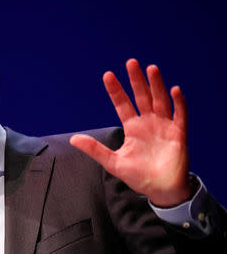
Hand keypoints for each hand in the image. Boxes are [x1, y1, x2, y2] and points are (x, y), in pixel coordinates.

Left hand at [70, 59, 192, 206]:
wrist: (160, 191)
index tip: (107, 75)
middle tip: (131, 62)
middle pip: (142, 97)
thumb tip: (73, 139)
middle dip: (136, 80)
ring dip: (156, 85)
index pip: (122, 104)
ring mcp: (164, 127)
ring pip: (160, 101)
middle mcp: (148, 123)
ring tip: (151, 68)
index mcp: (133, 128)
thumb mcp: (112, 162)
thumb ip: (94, 149)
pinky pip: (180, 116)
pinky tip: (174, 90)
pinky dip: (178, 103)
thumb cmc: (137, 176)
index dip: (116, 90)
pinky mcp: (179, 135)